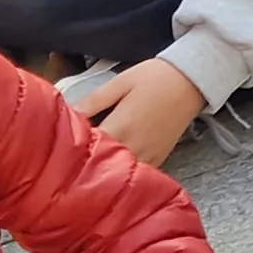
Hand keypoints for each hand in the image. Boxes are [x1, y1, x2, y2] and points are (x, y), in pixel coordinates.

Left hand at [76, 58, 201, 166]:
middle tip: (69, 160)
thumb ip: (94, 100)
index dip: (71, 150)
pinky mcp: (159, 158)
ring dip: (104, 171)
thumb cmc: (156, 77)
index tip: (60, 148)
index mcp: (121, 126)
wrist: (192, 81)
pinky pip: (137, 173)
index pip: (88, 149)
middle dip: (85, 164)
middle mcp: (135, 145)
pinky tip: (114, 166)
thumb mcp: (121, 81)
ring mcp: (148, 155)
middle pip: (102, 166)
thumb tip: (70, 114)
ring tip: (89, 165)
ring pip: (119, 175)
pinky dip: (123, 173)